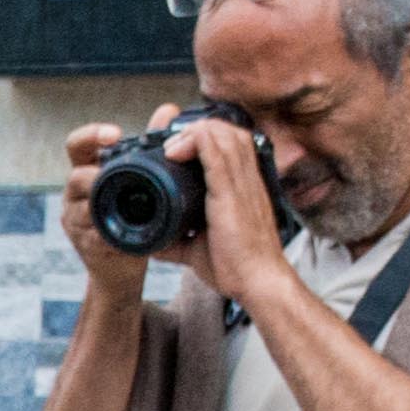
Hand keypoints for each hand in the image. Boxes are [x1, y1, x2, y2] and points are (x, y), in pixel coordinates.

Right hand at [54, 121, 142, 284]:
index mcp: (88, 169)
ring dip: (103, 209)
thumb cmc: (133, 212)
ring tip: (124, 208)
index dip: (91, 136)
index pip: (77, 145)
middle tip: (117, 177)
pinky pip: (95, 238)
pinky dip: (111, 236)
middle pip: (76, 177)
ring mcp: (76, 219)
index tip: (115, 134)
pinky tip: (126, 235)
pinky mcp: (85, 245)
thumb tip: (169, 110)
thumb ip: (149, 143)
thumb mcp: (139, 176)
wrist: (122, 262)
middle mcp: (75, 192)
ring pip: (83, 209)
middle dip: (96, 177)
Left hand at [175, 111, 286, 309]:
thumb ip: (177, 240)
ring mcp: (242, 184)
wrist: (257, 282)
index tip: (175, 147)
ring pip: (223, 134)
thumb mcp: (198, 247)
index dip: (204, 135)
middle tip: (170, 145)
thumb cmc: (235, 266)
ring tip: (170, 148)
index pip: (231, 142)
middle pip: (227, 130)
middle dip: (195, 128)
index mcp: (241, 186)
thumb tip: (152, 242)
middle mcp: (246, 179)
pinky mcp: (233, 194)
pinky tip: (175, 151)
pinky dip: (196, 143)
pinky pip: (217, 154)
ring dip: (192, 132)